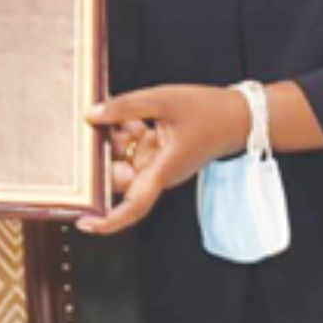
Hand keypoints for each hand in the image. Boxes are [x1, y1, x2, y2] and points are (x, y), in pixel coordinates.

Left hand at [76, 84, 250, 235]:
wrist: (238, 116)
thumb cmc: (207, 111)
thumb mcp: (163, 100)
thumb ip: (126, 107)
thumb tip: (91, 114)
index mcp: (163, 170)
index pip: (133, 206)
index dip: (107, 220)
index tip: (83, 222)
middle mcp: (159, 173)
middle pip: (119, 176)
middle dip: (104, 155)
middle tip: (93, 130)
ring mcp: (158, 164)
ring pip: (124, 157)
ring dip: (116, 136)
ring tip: (118, 113)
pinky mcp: (159, 153)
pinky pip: (134, 146)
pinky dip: (127, 129)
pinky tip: (127, 113)